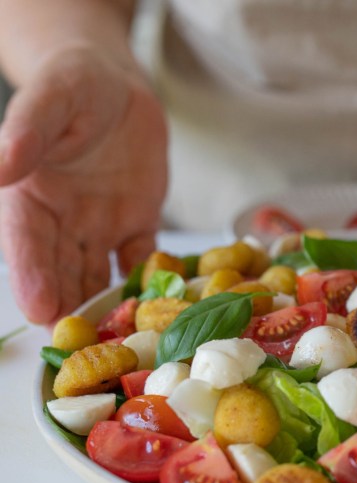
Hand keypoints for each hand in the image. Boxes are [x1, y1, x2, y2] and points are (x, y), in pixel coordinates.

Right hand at [0, 46, 166, 324]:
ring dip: (108, 307)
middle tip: (79, 348)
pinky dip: (152, 282)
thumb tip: (0, 164)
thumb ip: (27, 131)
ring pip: (100, 274)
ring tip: (121, 342)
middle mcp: (60, 221)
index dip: (31, 275)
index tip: (39, 309)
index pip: (24, 242)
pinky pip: (144, 259)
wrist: (117, 87)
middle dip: (68, 307)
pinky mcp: (136, 226)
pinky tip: (163, 307)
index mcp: (28, 196)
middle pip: (61, 270)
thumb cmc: (75, 84)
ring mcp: (99, 227)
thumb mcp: (52, 98)